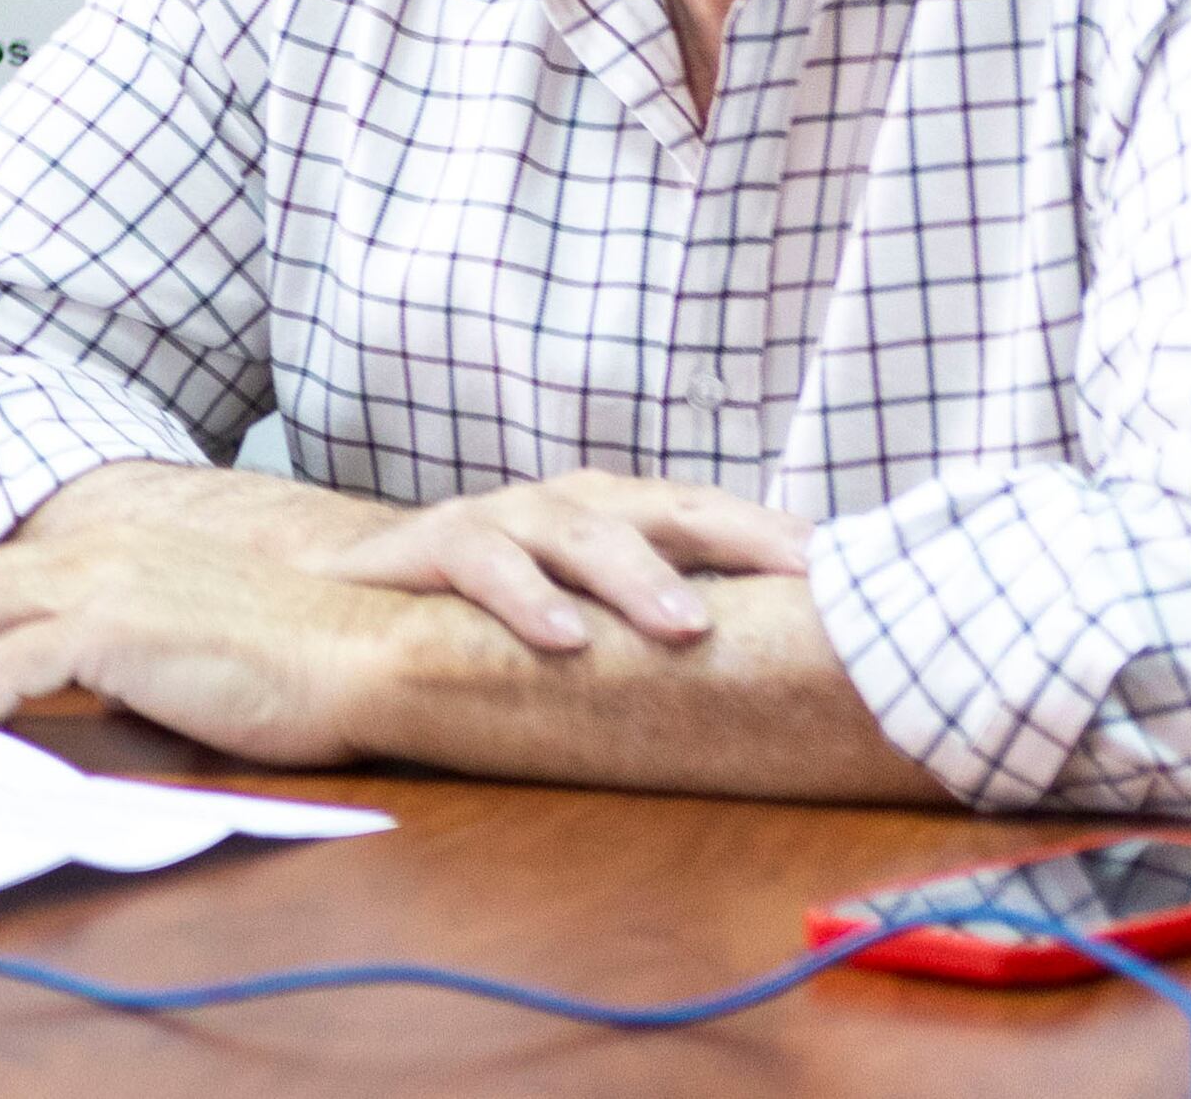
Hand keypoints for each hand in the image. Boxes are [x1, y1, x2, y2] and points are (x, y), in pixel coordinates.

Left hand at [0, 525, 422, 767]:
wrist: (360, 652)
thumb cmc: (298, 652)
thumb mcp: (197, 622)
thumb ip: (139, 632)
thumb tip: (101, 677)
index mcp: (123, 546)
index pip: (12, 565)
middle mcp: (102, 552)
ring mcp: (104, 587)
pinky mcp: (114, 635)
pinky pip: (12, 662)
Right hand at [306, 468, 811, 654]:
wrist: (333, 596)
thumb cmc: (482, 618)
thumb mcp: (580, 621)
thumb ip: (652, 631)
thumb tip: (777, 682)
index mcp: (614, 519)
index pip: (712, 517)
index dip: (780, 538)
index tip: (857, 575)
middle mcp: (565, 507)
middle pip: (665, 507)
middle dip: (740, 537)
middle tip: (807, 580)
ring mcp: (498, 518)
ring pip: (577, 529)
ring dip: (635, 574)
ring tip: (686, 626)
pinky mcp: (428, 545)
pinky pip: (483, 564)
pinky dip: (525, 597)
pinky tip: (562, 638)